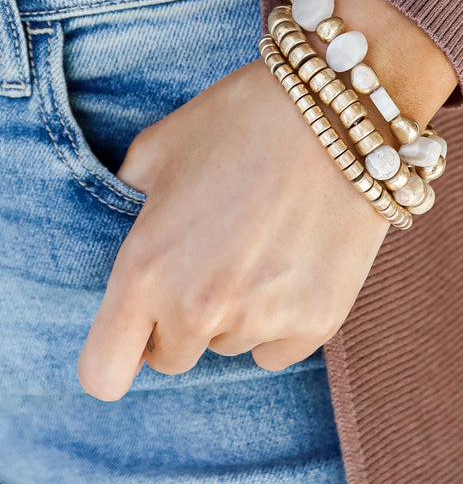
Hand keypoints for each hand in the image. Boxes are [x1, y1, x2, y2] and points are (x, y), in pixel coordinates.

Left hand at [76, 0, 457, 401]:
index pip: (103, 373)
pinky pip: (279, 347)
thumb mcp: (157, 148)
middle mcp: (198, 308)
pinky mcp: (317, 321)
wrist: (339, 110)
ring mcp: (261, 320)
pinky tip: (294, 260)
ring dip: (236, 310)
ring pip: (230, 345)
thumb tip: (132, 239)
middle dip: (181, 318)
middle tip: (212, 256)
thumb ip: (127, 206)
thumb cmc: (240, 118)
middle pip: (172, 358)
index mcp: (143, 269)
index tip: (137, 326)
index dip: (117, 350)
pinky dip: (283, 317)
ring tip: (261, 242)